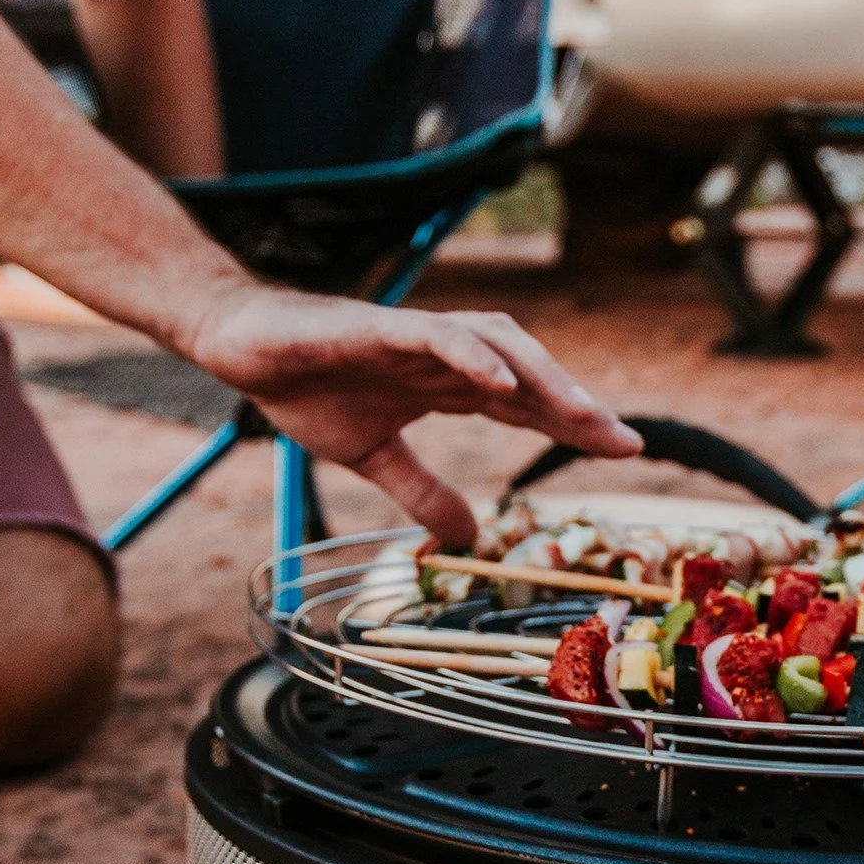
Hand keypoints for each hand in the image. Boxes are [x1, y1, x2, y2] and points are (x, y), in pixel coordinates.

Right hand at [183, 285, 641, 545]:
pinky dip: (473, 355)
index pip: (528, 402)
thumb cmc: (307, 387)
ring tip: (580, 412)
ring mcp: (414, 336)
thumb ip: (422, 491)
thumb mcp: (375, 456)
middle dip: (578, 405)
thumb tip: (468, 538)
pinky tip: (503, 382)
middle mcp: (445, 355)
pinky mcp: (376, 325)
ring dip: (542, 376)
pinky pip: (435, 335)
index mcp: (450, 382)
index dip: (574, 424)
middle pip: (529, 373)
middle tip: (624, 441)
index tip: (622, 450)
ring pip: (497, 344)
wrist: (238, 345)